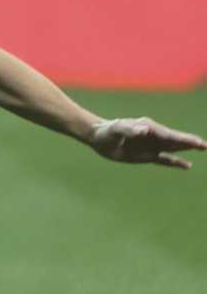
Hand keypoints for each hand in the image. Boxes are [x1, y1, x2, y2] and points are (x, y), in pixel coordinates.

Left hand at [88, 117, 205, 168]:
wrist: (98, 137)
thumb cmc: (107, 130)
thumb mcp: (116, 128)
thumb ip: (130, 129)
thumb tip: (145, 130)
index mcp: (149, 128)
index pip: (170, 135)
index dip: (184, 139)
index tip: (197, 142)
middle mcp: (153, 136)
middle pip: (176, 141)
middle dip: (191, 143)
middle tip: (206, 145)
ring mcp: (151, 146)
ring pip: (173, 149)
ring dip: (187, 150)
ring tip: (203, 149)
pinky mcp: (146, 156)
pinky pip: (164, 160)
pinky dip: (175, 163)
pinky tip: (187, 166)